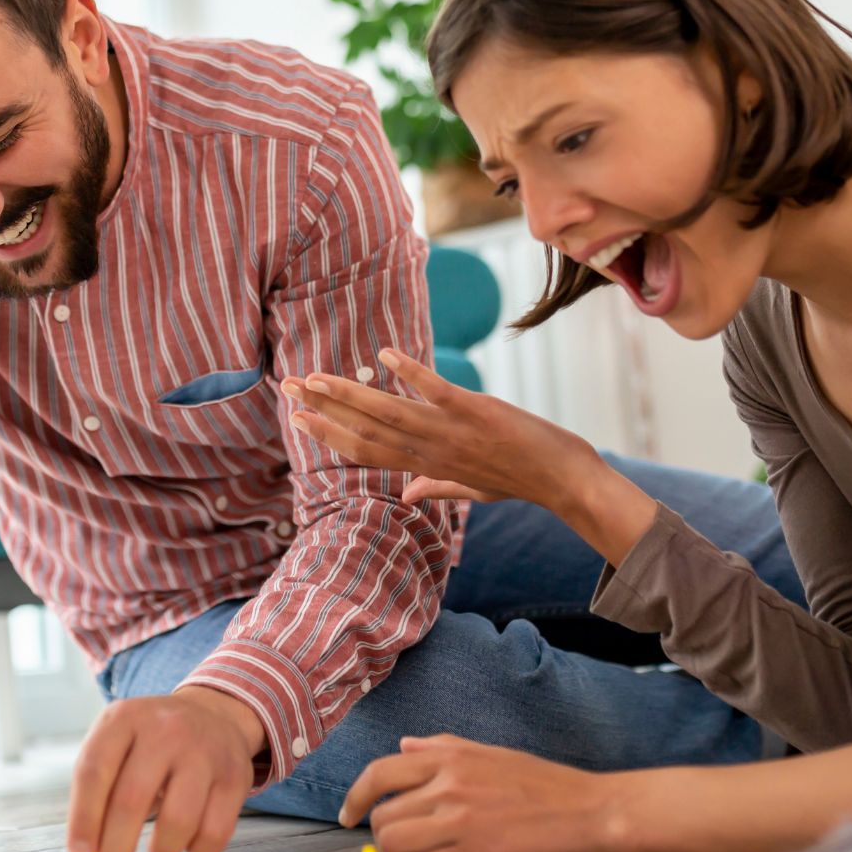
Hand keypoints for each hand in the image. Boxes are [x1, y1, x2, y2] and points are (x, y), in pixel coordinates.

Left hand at [67, 686, 264, 851]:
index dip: (83, 819)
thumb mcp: (117, 746)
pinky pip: (215, 832)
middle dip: (116, 851)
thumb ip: (97, 797)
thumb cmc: (150, 744)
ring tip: (158, 851)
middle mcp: (164, 729)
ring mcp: (203, 751)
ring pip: (178, 821)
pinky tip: (188, 844)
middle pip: (131, 801)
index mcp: (123, 719)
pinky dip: (197, 851)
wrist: (211, 715)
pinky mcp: (236, 776)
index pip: (93, 772)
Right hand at [281, 348, 601, 511]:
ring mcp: (450, 432)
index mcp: (426, 467)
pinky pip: (434, 390)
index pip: (365, 452)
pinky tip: (383, 356)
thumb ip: (435, 489)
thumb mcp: (472, 491)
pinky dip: (409, 373)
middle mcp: (430, 452)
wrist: (563, 480)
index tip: (298, 417)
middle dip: (322, 409)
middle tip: (288, 387)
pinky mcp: (474, 411)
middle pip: (364, 431)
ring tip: (316, 376)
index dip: (328, 435)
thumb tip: (407, 495)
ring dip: (350, 394)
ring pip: (388, 412)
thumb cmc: (518, 481)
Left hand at [337, 734, 625, 851]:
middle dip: (382, 833)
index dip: (355, 796)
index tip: (348, 814)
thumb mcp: (492, 753)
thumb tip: (404, 745)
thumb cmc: (545, 784)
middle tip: (400, 844)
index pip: (380, 772)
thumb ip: (443, 747)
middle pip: (382, 815)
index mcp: (450, 756)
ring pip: (393, 843)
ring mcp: (458, 820)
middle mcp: (447, 784)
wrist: (591, 813)